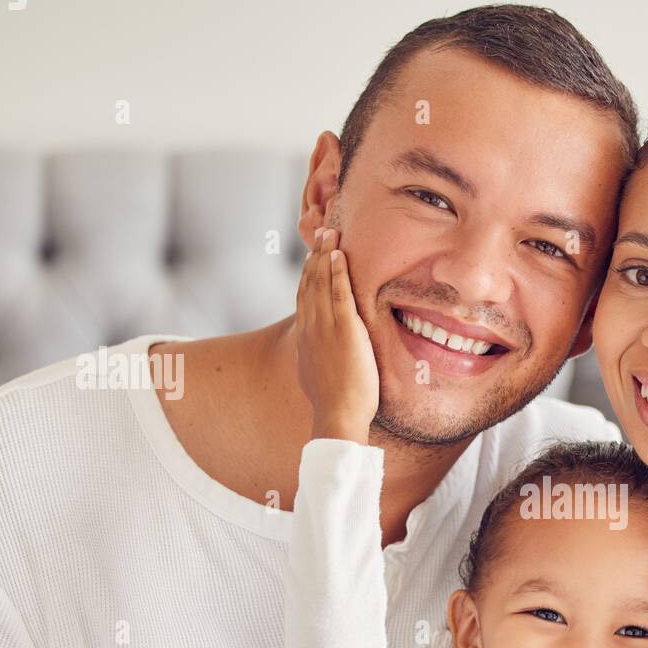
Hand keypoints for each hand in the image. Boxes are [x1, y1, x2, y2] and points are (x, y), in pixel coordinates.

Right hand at [295, 226, 378, 443]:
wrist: (338, 415)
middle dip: (316, 255)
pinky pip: (339, 293)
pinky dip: (337, 271)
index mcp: (305, 337)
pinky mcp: (344, 330)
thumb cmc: (335, 404)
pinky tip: (339, 254)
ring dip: (326, 255)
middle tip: (323, 232)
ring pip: (321, 282)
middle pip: (310, 282)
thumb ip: (320, 358)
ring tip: (331, 233)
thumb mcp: (319, 375)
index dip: (308, 272)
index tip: (314, 255)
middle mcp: (311, 327)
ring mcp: (325, 327)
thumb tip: (321, 355)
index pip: (304, 296)